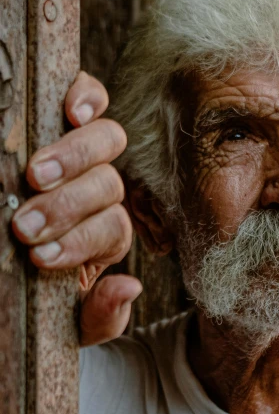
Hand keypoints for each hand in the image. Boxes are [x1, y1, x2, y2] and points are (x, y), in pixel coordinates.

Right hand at [12, 71, 141, 345]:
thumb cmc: (33, 286)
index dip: (81, 242)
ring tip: (34, 175)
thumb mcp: (65, 317)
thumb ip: (99, 316)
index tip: (40, 258)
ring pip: (106, 141)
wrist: (9, 281)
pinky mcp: (63, 117)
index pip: (112, 230)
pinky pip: (90, 96)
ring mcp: (86, 152)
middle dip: (68, 207)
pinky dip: (86, 97)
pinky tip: (71, 112)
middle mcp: (102, 191)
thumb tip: (130, 287)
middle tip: (25, 224)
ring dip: (72, 158)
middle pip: (108, 185)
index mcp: (104, 234)